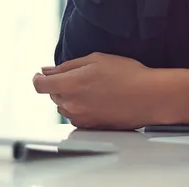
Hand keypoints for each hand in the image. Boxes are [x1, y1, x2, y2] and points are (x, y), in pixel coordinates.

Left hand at [32, 53, 161, 129]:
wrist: (150, 96)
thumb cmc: (127, 75)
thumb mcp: (95, 60)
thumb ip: (67, 66)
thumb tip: (48, 70)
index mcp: (70, 85)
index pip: (40, 85)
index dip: (38, 79)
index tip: (41, 75)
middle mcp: (72, 104)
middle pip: (52, 95)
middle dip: (59, 85)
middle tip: (78, 76)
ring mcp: (81, 118)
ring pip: (64, 107)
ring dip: (69, 97)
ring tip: (91, 88)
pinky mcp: (92, 127)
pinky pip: (76, 117)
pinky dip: (80, 108)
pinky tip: (96, 100)